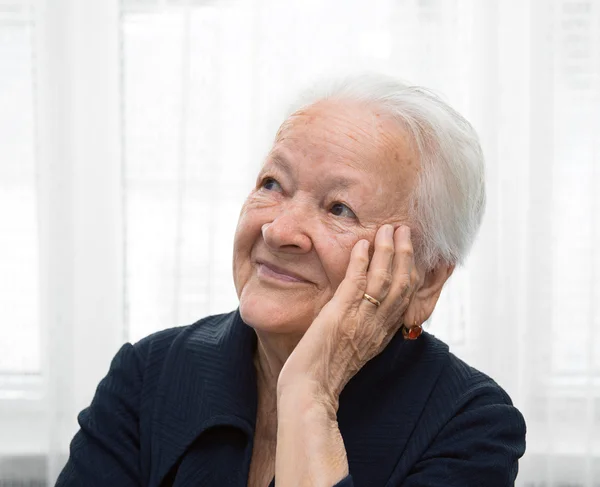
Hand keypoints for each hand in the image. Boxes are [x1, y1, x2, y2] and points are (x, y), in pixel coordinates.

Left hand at [277, 224, 418, 406]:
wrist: (310, 390)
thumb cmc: (325, 372)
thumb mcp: (354, 347)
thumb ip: (362, 327)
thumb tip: (360, 307)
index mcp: (382, 333)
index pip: (406, 297)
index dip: (412, 272)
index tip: (412, 252)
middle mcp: (378, 325)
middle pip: (402, 284)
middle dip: (405, 254)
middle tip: (405, 231)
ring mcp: (360, 319)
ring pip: (384, 280)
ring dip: (388, 251)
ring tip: (389, 229)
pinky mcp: (340, 315)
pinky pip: (356, 283)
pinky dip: (361, 261)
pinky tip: (362, 244)